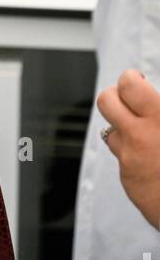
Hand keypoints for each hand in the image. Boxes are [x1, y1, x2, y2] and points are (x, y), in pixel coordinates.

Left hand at [99, 69, 159, 229]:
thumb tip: (156, 102)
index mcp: (159, 120)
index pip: (128, 85)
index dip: (131, 78)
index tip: (138, 80)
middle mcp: (140, 138)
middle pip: (106, 101)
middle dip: (115, 95)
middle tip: (129, 100)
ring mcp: (131, 160)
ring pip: (110, 132)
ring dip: (123, 128)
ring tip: (144, 134)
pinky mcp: (129, 181)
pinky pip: (122, 160)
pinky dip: (133, 156)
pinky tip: (152, 162)